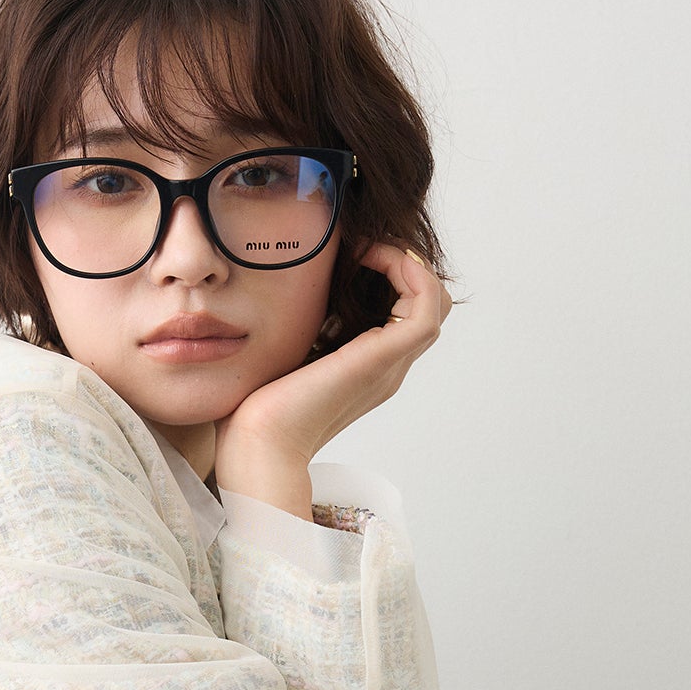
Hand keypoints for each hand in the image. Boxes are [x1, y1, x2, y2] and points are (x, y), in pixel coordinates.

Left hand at [213, 243, 452, 472]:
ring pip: (434, 301)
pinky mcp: (383, 360)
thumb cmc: (255, 409)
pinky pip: (425, 305)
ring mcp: (389, 365)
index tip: (352, 251)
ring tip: (368, 247)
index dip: (390, 273)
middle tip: (364, 246)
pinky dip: (408, 270)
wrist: (257, 444)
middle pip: (428, 304)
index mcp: (367, 368)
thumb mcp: (283, 354)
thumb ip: (297, 327)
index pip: (405, 312)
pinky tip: (370, 257)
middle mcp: (386, 368)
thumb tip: (283, 290)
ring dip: (406, 262)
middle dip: (403, 264)